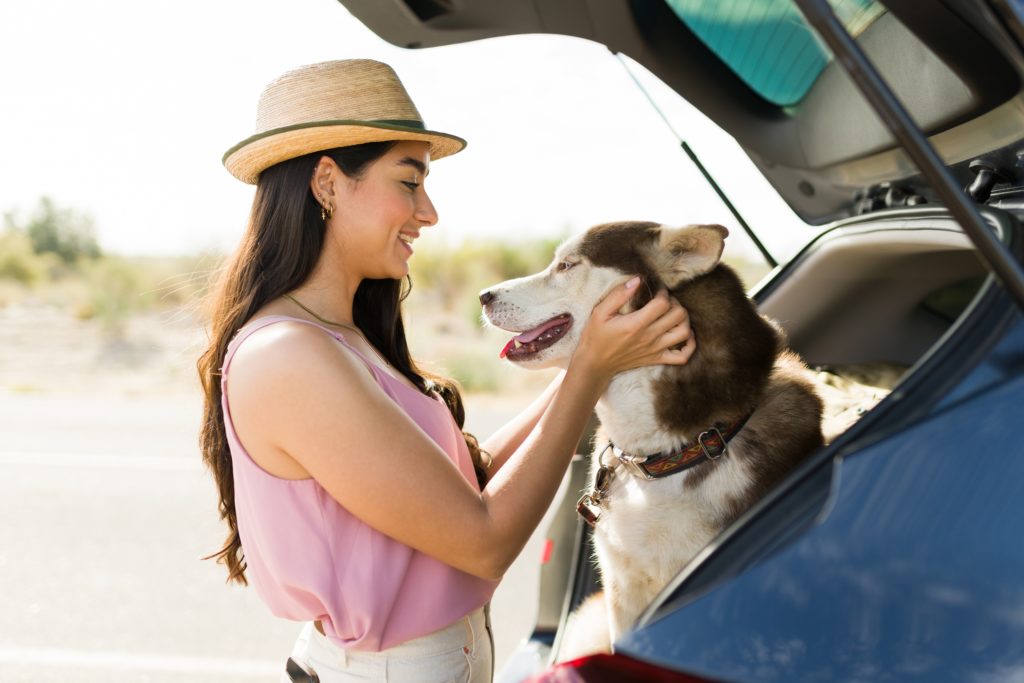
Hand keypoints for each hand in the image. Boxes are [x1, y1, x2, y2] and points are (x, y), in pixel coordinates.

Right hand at [573, 277, 695, 379]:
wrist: (594, 363)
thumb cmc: (596, 336)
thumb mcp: (600, 312)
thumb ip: (618, 295)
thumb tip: (637, 280)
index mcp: (636, 324)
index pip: (662, 304)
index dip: (663, 292)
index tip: (656, 290)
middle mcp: (649, 338)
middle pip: (678, 315)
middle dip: (675, 303)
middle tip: (665, 300)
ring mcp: (655, 350)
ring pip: (684, 332)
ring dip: (684, 319)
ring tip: (673, 313)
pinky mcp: (657, 359)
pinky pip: (682, 356)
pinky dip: (689, 345)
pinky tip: (685, 334)